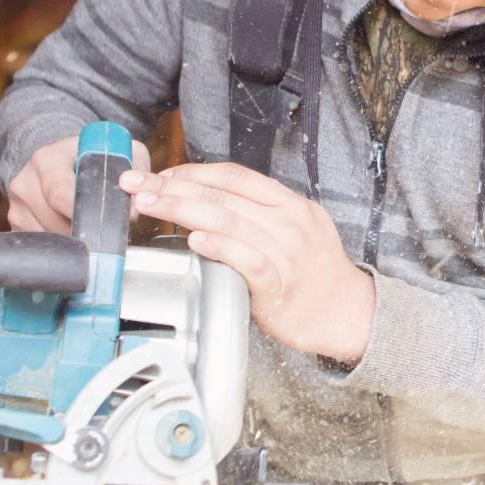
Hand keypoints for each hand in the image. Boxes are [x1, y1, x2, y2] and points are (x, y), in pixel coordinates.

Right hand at [7, 133, 152, 233]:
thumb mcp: (117, 154)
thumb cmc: (92, 157)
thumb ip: (133, 174)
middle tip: (104, 233)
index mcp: (47, 159)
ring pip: (48, 237)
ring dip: (73, 240)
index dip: (82, 214)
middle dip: (83, 231)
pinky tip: (73, 233)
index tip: (101, 225)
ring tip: (89, 229)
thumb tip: (131, 211)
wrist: (61, 160)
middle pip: (54, 221)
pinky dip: (60, 245)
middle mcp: (25, 181)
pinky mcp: (16, 223)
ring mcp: (17, 205)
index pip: (59, 193)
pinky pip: (40, 244)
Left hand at [117, 162, 375, 362]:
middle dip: (172, 186)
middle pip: (222, 194)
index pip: (234, 176)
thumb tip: (206, 204)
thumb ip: (257, 215)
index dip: (193, 172)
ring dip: (181, 209)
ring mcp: (285, 250)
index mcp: (289, 203)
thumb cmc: (314, 273)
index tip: (160, 174)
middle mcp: (287, 220)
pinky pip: (246, 259)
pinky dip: (219, 246)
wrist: (348, 313)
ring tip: (149, 204)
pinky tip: (194, 240)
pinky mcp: (279, 283)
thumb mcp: (295, 229)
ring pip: (227, 220)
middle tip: (136, 184)